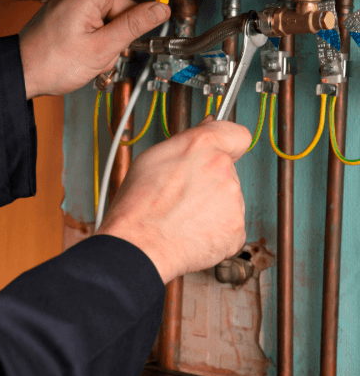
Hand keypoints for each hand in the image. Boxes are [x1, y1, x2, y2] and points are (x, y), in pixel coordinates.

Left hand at [18, 0, 169, 98]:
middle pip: (121, 0)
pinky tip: (89, 54)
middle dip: (124, 25)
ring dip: (111, 37)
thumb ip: (134, 26)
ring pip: (110, 15)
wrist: (23, 74)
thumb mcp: (102, 47)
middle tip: (114, 47)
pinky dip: (99, 39)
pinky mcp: (70, 16)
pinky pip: (96, 22)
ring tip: (96, 55)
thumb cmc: (51, 62)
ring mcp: (74, 3)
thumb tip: (159, 10)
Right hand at [96, 118, 250, 283]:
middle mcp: (223, 168)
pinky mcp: (237, 229)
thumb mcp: (152, 157)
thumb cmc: (139, 204)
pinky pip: (229, 224)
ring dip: (211, 204)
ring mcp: (233, 200)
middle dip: (209, 178)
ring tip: (182, 214)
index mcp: (202, 145)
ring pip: (227, 198)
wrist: (139, 245)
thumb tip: (204, 129)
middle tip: (182, 192)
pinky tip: (191, 229)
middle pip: (227, 169)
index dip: (228, 142)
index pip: (237, 134)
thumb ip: (186, 142)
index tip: (222, 148)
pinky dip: (215, 228)